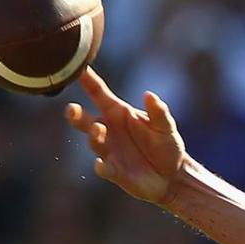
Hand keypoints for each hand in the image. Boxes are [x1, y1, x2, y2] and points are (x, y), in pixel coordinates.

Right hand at [65, 67, 185, 204]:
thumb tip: (149, 95)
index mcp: (118, 113)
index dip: (87, 80)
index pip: (98, 93)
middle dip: (75, 114)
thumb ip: (158, 112)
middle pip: (84, 119)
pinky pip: (102, 168)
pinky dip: (101, 166)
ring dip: (93, 136)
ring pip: (93, 141)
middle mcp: (108, 130)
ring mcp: (109, 150)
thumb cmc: (167, 144)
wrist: (172, 175)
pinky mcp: (113, 171)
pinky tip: (101, 164)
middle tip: (72, 109)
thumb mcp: (166, 126)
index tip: (75, 67)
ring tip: (100, 129)